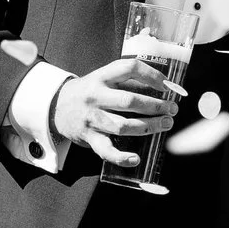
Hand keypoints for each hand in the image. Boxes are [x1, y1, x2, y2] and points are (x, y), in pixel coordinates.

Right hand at [51, 57, 176, 167]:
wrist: (56, 106)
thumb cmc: (89, 92)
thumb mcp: (103, 78)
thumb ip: (128, 81)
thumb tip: (165, 88)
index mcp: (102, 77)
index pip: (129, 69)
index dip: (152, 75)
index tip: (167, 85)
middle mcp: (95, 96)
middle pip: (129, 101)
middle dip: (155, 106)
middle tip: (172, 109)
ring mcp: (91, 118)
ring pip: (123, 125)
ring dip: (148, 126)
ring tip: (165, 124)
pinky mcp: (88, 137)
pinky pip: (106, 150)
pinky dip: (121, 157)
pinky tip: (135, 158)